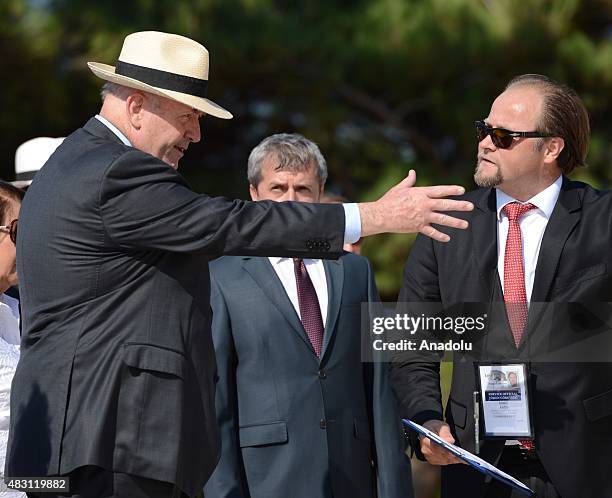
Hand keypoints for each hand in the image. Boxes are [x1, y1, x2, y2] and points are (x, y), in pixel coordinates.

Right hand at [358, 170, 473, 241]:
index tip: (462, 190)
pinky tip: (448, 238)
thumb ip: (409, 180)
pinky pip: (431, 232)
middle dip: (459, 206)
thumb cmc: (389, 200)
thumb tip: (412, 172)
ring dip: (455, 222)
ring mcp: (422, 217)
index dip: (451, 190)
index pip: (440, 190)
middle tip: (470, 206)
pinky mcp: (417, 227)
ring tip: (465, 224)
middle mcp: (424, 205)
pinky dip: (440, 236)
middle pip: (445, 205)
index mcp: (420, 193)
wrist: (381, 215)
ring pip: (442, 219)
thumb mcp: (399, 188)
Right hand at [420, 420, 464, 465]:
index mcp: (425, 440)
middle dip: (452, 454)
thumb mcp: (440, 426)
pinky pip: (445, 462)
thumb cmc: (434, 427)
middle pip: (441, 454)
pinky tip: (460, 459)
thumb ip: (445, 433)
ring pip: (444, 460)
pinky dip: (453, 460)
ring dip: (454, 459)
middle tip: (462, 455)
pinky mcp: (434, 461)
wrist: (428, 431)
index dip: (445, 449)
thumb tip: (450, 441)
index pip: (435, 446)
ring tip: (464, 457)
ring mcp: (430, 457)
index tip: (453, 450)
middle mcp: (426, 450)